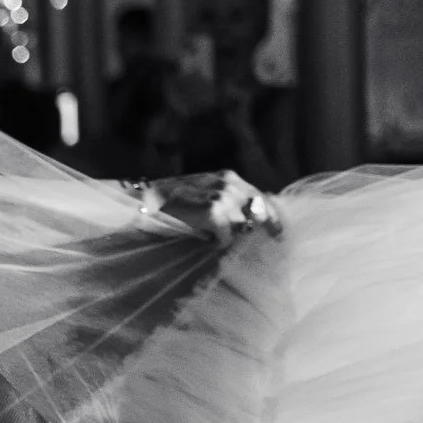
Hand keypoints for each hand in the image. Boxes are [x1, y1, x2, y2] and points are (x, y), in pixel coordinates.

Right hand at [156, 168, 280, 239]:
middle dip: (263, 228)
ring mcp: (223, 197)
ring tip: (226, 244)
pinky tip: (208, 243)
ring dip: (237, 237)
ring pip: (244, 226)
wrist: (143, 202)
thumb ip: (226, 202)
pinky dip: (220, 243)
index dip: (272, 216)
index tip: (279, 233)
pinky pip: (227, 237)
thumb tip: (250, 221)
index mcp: (228, 178)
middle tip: (269, 243)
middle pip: (259, 211)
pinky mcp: (214, 212)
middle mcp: (229, 183)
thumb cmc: (169, 203)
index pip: (261, 197)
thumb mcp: (202, 194)